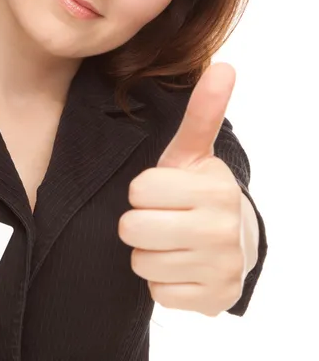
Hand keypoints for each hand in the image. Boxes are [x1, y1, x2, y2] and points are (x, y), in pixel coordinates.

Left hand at [118, 63, 246, 316]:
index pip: (138, 190)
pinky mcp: (213, 300)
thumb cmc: (198, 191)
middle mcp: (223, 229)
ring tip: (171, 241)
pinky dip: (162, 282)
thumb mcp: (194, 152)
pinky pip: (157, 293)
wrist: (233, 242)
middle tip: (162, 217)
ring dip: (148, 252)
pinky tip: (180, 266)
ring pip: (142, 262)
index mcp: (214, 188)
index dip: (143, 191)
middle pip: (134, 228)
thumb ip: (203, 111)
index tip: (162, 191)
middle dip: (139, 222)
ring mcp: (221, 268)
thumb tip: (223, 66)